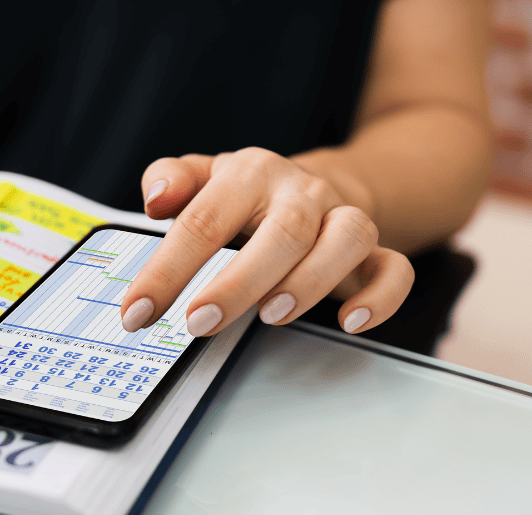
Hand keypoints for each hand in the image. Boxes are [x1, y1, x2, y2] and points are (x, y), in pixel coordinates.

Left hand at [121, 147, 413, 335]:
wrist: (313, 185)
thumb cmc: (243, 194)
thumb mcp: (203, 178)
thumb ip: (171, 179)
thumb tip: (155, 197)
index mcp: (249, 174)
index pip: (203, 220)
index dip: (167, 270)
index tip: (137, 313)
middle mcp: (301, 192)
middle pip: (281, 231)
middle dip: (237, 282)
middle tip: (197, 323)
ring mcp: (341, 218)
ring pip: (346, 240)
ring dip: (309, 282)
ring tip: (270, 317)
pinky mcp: (375, 250)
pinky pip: (394, 268)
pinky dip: (381, 296)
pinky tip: (350, 322)